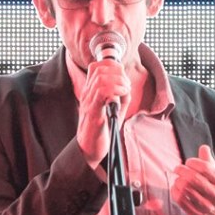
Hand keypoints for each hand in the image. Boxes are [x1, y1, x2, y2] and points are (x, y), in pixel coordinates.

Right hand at [76, 56, 133, 170]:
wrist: (89, 149)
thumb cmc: (102, 130)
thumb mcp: (114, 109)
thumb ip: (121, 96)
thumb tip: (127, 86)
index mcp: (90, 91)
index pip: (96, 66)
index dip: (112, 65)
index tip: (123, 77)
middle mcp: (87, 94)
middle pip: (100, 68)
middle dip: (118, 72)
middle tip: (126, 86)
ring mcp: (88, 102)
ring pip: (102, 78)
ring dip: (119, 81)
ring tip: (125, 91)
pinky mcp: (93, 112)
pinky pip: (102, 92)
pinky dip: (116, 90)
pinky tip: (121, 96)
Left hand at [169, 145, 214, 214]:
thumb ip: (209, 163)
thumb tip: (204, 148)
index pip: (206, 168)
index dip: (194, 162)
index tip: (188, 162)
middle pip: (195, 179)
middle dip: (182, 170)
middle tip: (177, 168)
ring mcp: (207, 208)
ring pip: (186, 190)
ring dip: (178, 181)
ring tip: (178, 179)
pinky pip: (181, 201)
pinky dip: (175, 192)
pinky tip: (175, 188)